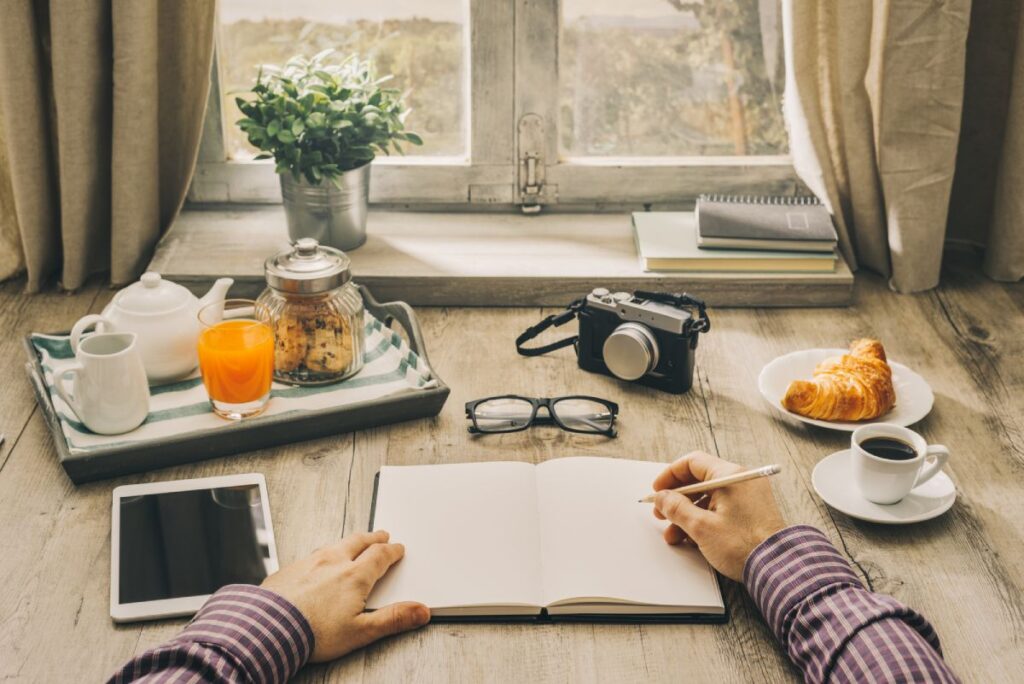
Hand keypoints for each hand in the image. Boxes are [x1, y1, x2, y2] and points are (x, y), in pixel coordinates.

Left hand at [260, 530, 429, 661]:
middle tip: (381, 535)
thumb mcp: (361, 632)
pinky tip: (319, 562)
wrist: (268, 628)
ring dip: (348, 542)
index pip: (380, 555)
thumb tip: (420, 611)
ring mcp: (309, 563)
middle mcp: (333, 562)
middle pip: (358, 542)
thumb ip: (393, 619)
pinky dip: (324, 553)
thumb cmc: (312, 633)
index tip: (397, 548)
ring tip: (353, 543)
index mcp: (354, 576)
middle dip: (372, 538)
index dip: (392, 551)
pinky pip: (312, 554)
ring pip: (334, 544)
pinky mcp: (289, 569)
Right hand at [652, 452, 785, 580]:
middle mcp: (741, 481)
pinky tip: (692, 538)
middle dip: (677, 499)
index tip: (658, 490)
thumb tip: (662, 498)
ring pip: (708, 498)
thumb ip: (676, 508)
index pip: (692, 462)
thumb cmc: (744, 545)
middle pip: (699, 480)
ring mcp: (748, 497)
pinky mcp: (752, 512)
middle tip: (662, 513)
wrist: (777, 568)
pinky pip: (721, 509)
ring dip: (688, 514)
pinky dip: (704, 520)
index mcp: (730, 476)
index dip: (670, 475)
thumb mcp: (701, 526)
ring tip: (674, 534)